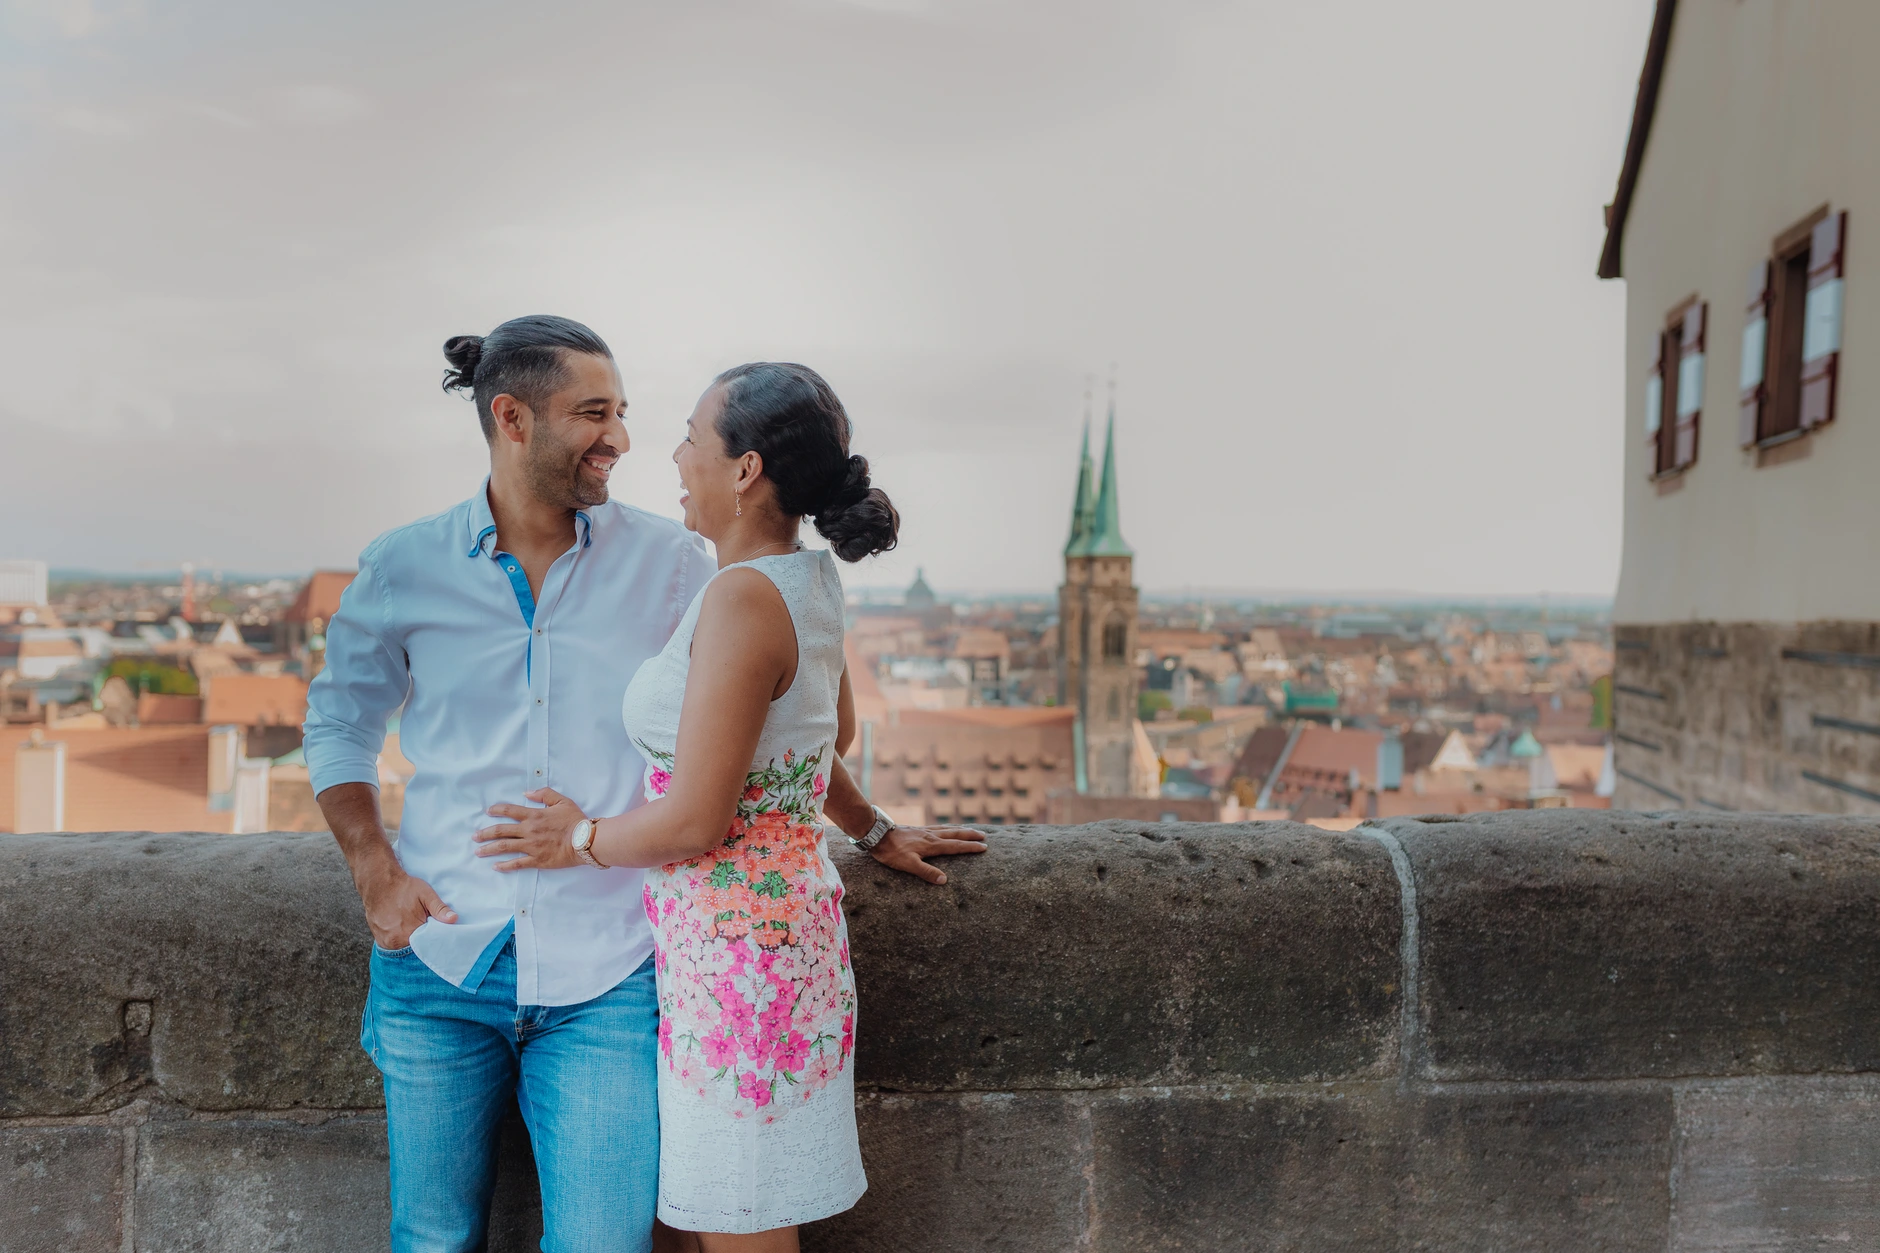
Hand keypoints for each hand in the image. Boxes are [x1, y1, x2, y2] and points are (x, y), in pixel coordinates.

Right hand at [358, 859, 455, 948]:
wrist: (378, 882)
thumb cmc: (404, 888)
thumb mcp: (426, 895)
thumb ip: (440, 909)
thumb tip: (453, 919)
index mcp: (410, 932)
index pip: (427, 946)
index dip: (433, 941)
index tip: (437, 935)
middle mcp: (396, 941)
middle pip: (415, 949)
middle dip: (422, 942)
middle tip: (424, 927)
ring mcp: (385, 941)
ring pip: (403, 948)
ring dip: (410, 942)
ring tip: (412, 927)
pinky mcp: (379, 939)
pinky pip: (393, 945)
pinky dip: (399, 940)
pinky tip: (402, 929)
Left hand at [475, 788, 587, 871]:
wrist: (585, 841)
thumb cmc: (575, 820)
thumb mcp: (562, 801)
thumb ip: (544, 794)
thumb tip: (526, 793)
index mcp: (534, 815)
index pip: (510, 811)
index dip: (497, 810)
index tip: (488, 812)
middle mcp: (528, 831)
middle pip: (501, 831)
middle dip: (485, 833)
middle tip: (474, 836)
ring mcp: (531, 847)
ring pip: (505, 847)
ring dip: (489, 849)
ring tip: (478, 852)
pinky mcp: (536, 860)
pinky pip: (517, 863)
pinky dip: (505, 866)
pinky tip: (495, 866)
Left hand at [867, 823, 987, 884]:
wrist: (877, 834)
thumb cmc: (891, 852)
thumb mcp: (908, 865)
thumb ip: (926, 872)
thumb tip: (944, 880)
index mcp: (931, 845)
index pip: (955, 846)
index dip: (970, 847)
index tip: (984, 847)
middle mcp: (930, 836)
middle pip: (955, 834)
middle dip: (970, 836)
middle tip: (984, 836)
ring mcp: (924, 831)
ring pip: (947, 829)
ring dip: (961, 830)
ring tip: (970, 830)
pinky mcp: (917, 830)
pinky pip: (938, 827)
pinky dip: (947, 828)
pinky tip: (946, 829)